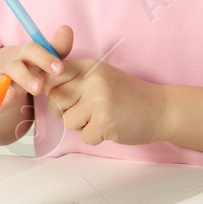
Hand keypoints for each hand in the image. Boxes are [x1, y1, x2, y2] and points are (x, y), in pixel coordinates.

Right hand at [0, 25, 73, 143]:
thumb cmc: (26, 66)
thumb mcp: (41, 58)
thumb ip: (57, 47)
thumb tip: (67, 28)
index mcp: (24, 53)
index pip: (34, 51)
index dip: (46, 59)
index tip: (60, 69)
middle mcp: (10, 63)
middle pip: (16, 68)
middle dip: (27, 77)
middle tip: (39, 88)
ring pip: (2, 81)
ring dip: (8, 88)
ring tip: (15, 94)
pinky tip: (1, 100)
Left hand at [45, 57, 165, 145]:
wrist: (161, 109)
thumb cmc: (128, 96)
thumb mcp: (101, 76)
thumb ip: (74, 79)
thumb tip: (41, 86)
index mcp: (89, 66)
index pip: (51, 77)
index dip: (53, 92)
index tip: (66, 99)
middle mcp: (92, 79)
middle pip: (55, 100)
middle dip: (65, 111)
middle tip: (86, 111)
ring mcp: (99, 100)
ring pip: (68, 121)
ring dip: (82, 126)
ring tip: (101, 118)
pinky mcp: (106, 121)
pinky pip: (85, 137)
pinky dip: (96, 137)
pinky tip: (111, 127)